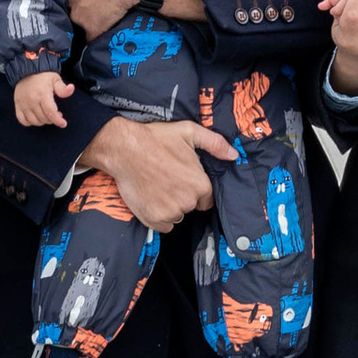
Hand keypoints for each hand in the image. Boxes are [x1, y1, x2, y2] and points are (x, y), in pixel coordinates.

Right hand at [12, 72, 71, 129]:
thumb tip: (71, 89)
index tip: (63, 123)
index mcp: (42, 94)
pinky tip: (36, 118)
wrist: (27, 70)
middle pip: (43, 118)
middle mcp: (32, 100)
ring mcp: (24, 104)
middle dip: (52, 119)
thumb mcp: (55, 79)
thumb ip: (62, 88)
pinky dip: (29, 122)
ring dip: (42, 122)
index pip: (50, 112)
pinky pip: (22, 120)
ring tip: (47, 115)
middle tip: (56, 114)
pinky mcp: (18, 105)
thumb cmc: (43, 75)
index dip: (58, 120)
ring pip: (34, 121)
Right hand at [77, 114, 236, 230]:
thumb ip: (215, 144)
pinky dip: (158, 216)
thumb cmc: (156, 138)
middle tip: (167, 179)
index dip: (195, 188)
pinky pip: (163, 225)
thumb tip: (234, 155)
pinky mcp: (153, 219)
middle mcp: (188, 201)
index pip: (206, 198)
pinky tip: (150, 198)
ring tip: (156, 187)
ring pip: (176, 216)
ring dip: (169, 206)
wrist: (124, 149)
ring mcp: (170, 212)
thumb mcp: (189, 132)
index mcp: (201, 184)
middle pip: (190, 206)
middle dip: (181, 196)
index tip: (182, 179)